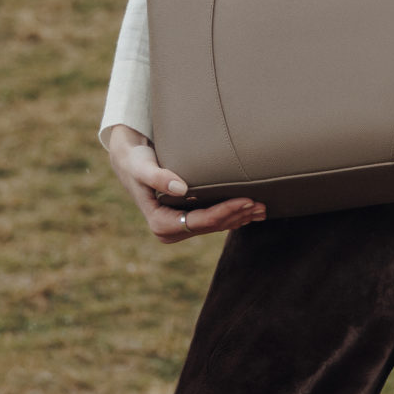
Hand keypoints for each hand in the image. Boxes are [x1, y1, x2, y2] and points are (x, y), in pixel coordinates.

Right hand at [104, 125, 263, 243]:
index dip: (225, 212)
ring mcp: (180, 228)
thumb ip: (158, 177)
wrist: (131, 162)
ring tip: (262, 208)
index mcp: (160, 224)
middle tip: (261, 203)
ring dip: (239, 218)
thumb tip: (181, 189)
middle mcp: (170, 231)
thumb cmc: (136, 162)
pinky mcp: (187, 221)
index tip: (246, 200)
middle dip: (237, 216)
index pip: (200, 221)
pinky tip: (251, 212)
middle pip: (212, 226)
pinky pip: (214, 222)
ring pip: (216, 226)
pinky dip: (233, 216)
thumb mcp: (143, 167)